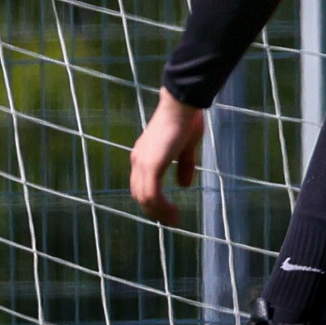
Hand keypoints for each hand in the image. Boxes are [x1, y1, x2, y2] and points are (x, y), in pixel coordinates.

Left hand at [128, 88, 206, 224]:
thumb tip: (184, 185)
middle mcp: (138, 161)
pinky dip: (162, 208)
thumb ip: (184, 165)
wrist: (182, 103)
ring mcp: (143, 163)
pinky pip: (152, 194)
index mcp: (144, 155)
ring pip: (145, 198)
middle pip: (139, 194)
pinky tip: (174, 214)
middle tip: (171, 221)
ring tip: (174, 221)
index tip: (167, 211)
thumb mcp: (187, 146)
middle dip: (154, 211)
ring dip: (159, 213)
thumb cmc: (186, 119)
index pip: (141, 184)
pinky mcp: (152, 165)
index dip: (153, 200)